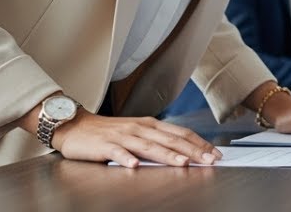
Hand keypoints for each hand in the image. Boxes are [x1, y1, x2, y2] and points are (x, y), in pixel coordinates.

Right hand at [52, 110, 222, 167]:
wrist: (76, 126)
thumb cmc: (108, 132)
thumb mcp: (137, 132)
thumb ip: (157, 141)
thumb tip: (183, 151)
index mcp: (150, 125)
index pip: (180, 133)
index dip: (199, 143)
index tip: (215, 153)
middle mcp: (139, 128)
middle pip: (171, 139)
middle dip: (193, 150)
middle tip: (210, 160)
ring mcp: (123, 136)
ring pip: (149, 146)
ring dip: (168, 155)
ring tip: (183, 163)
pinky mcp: (105, 146)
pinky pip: (117, 152)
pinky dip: (127, 158)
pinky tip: (135, 165)